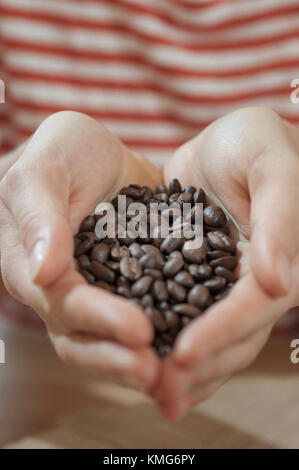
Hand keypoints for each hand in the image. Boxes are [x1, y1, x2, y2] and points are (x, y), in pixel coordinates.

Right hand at [0, 111, 161, 389]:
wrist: (98, 152)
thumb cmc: (63, 152)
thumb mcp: (47, 168)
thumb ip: (39, 214)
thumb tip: (42, 273)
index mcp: (31, 264)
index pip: (60, 301)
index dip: (98, 319)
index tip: (138, 330)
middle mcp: (60, 288)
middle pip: (80, 336)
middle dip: (116, 358)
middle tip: (156, 371)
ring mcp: (95, 291)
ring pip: (108, 340)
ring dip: (137, 361)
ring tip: (175, 376)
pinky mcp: (129, 287)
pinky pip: (143, 317)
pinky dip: (163, 337)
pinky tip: (193, 349)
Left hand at [154, 107, 298, 418]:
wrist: (220, 141)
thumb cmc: (253, 142)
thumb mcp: (270, 163)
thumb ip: (281, 216)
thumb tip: (279, 279)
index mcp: (278, 259)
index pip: (255, 306)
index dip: (224, 331)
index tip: (185, 353)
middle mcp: (252, 281)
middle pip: (232, 335)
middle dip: (200, 366)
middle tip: (161, 390)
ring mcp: (221, 283)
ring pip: (209, 336)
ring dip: (184, 369)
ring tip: (152, 394)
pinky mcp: (191, 278)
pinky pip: (181, 315)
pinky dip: (167, 341)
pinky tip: (143, 362)